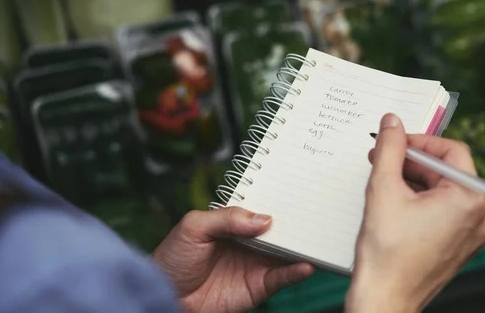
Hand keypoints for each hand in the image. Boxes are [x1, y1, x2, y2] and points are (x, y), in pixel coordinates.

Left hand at [152, 207, 313, 312]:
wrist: (165, 296)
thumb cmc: (173, 258)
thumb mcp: (194, 227)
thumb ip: (228, 218)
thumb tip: (264, 219)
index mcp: (233, 222)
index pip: (260, 207)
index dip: (278, 199)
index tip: (299, 189)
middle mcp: (249, 241)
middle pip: (278, 229)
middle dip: (296, 220)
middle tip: (316, 211)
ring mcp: (256, 263)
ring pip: (286, 251)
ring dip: (302, 245)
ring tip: (319, 237)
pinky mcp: (259, 286)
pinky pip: (282, 278)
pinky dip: (296, 271)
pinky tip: (306, 264)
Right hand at [346, 114, 484, 312]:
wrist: (385, 299)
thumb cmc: (386, 252)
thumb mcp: (383, 188)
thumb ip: (389, 148)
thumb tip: (392, 122)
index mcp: (469, 199)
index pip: (451, 150)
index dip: (419, 141)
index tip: (394, 141)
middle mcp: (480, 216)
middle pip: (447, 171)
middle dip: (413, 162)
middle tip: (382, 159)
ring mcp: (473, 233)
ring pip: (444, 190)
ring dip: (415, 181)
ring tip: (385, 183)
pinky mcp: (462, 245)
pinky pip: (445, 210)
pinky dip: (422, 201)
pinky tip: (396, 204)